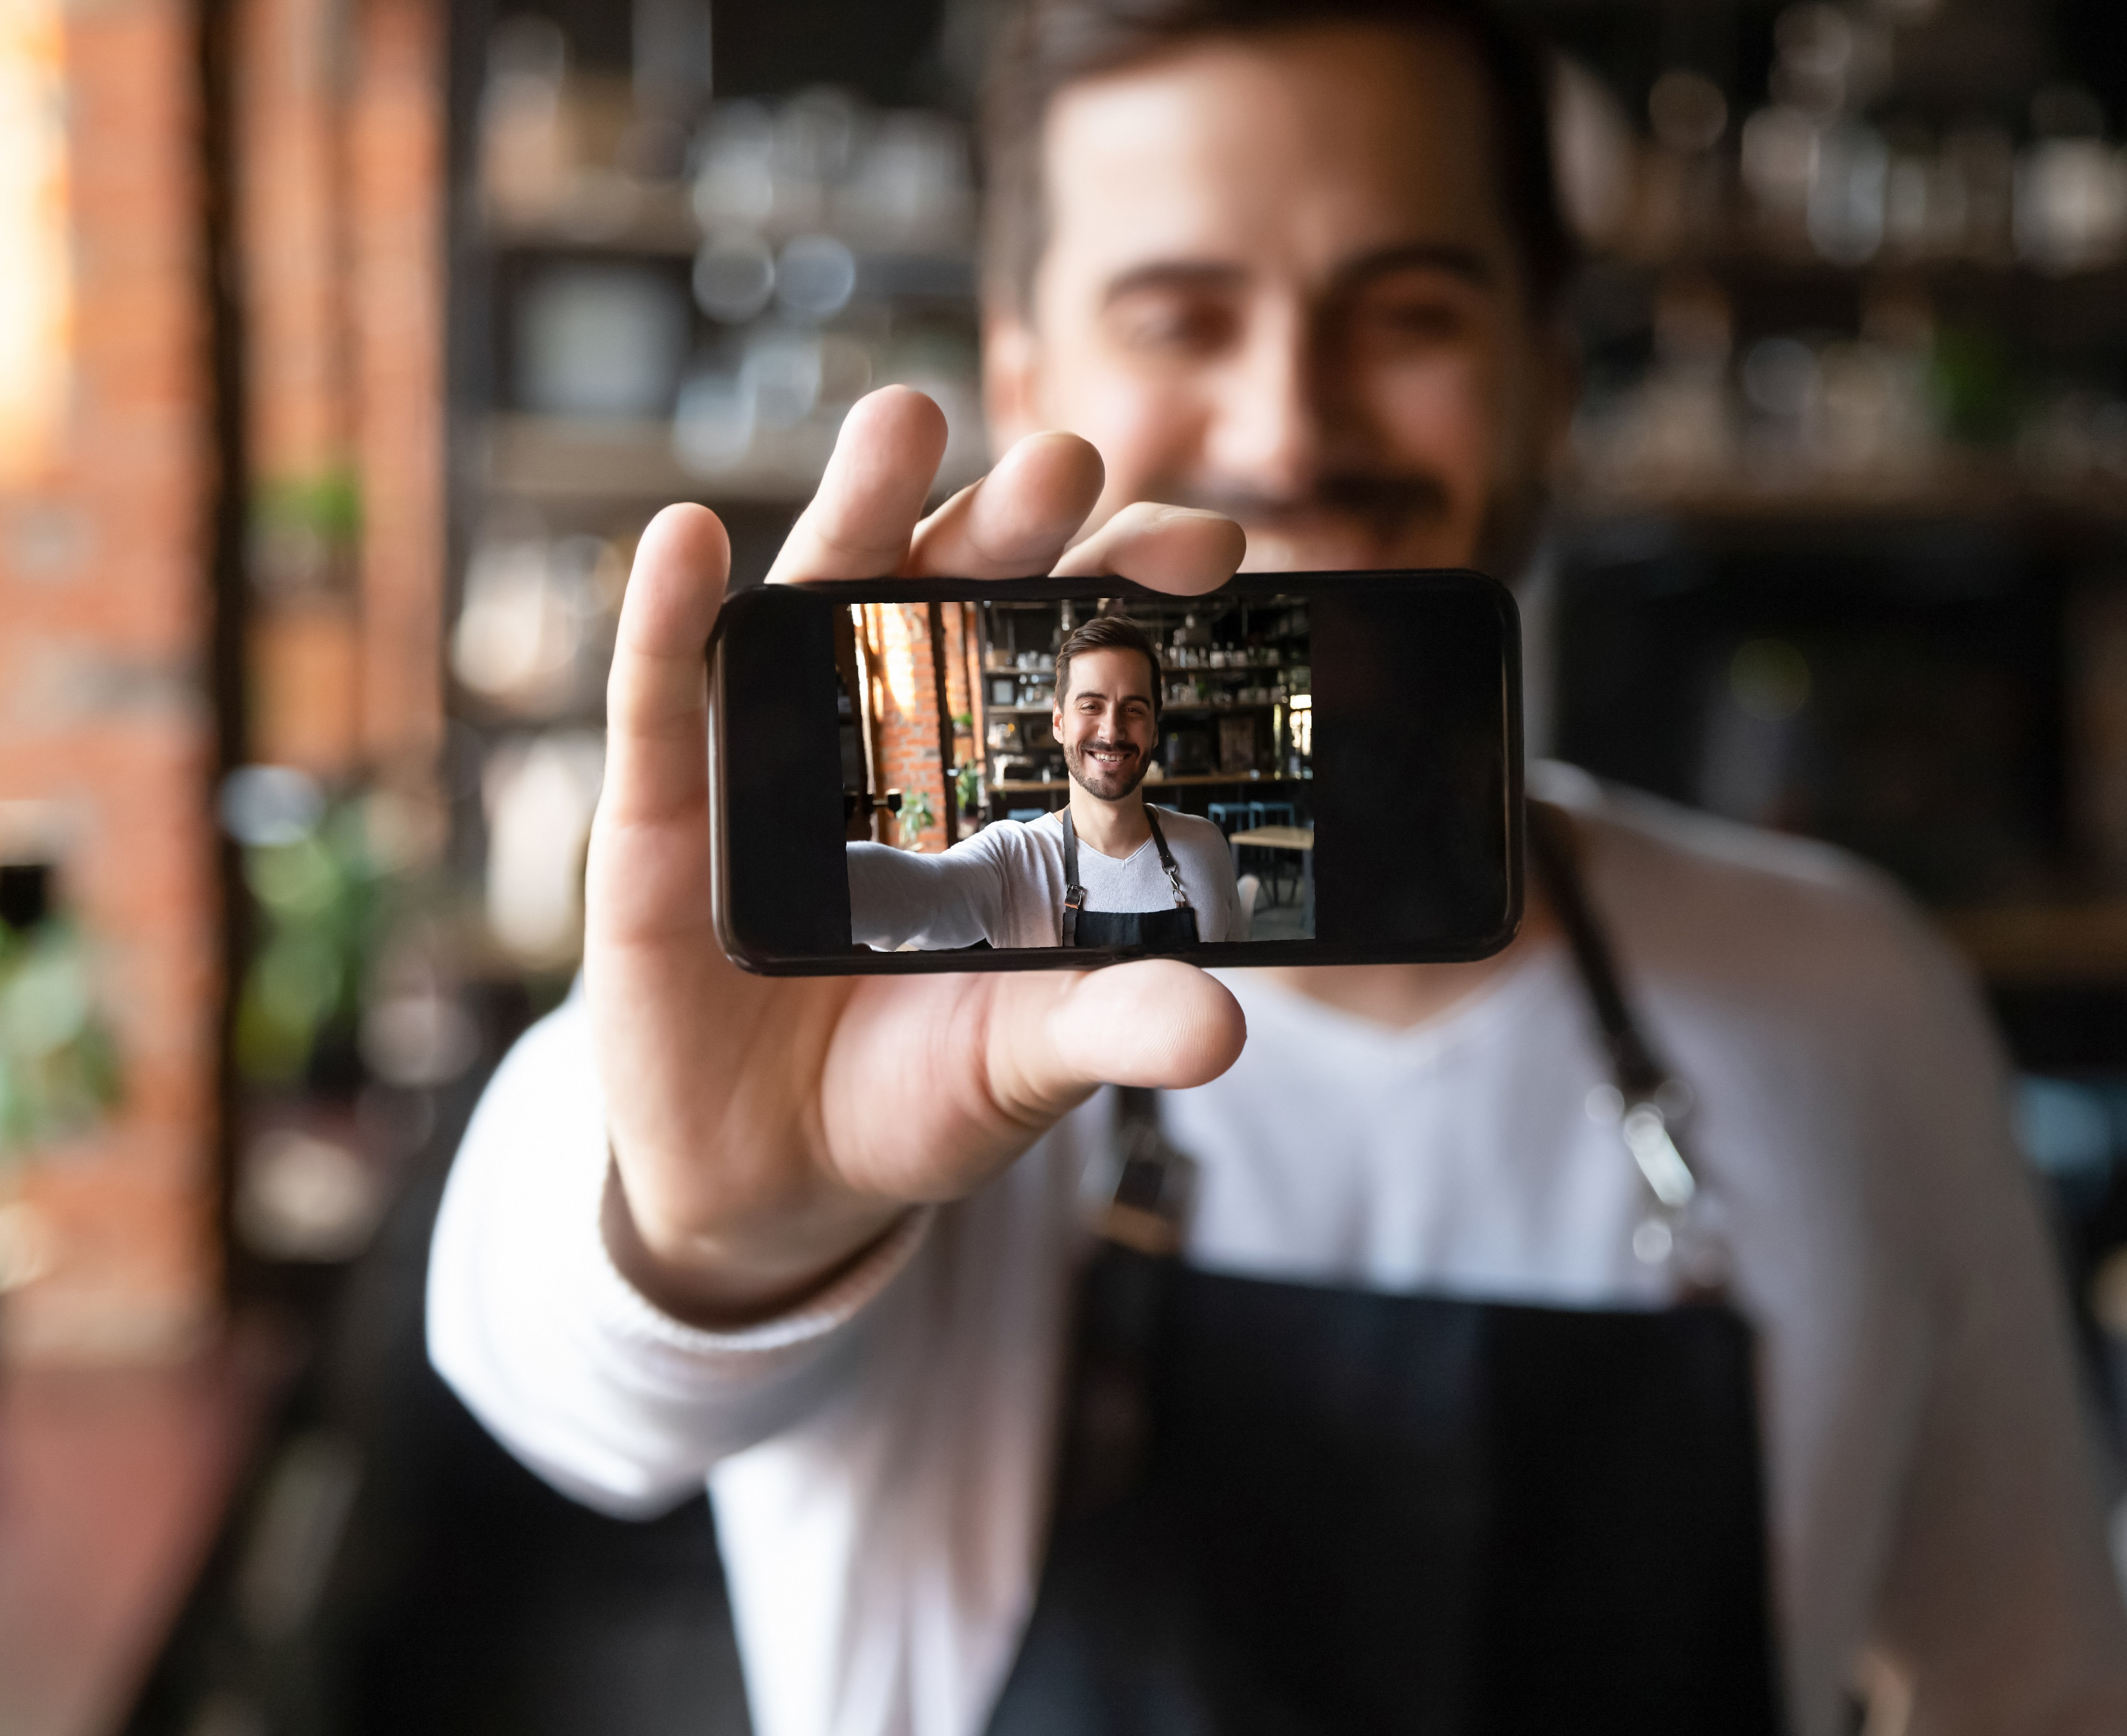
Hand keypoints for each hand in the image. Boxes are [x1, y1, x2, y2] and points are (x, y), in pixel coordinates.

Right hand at [588, 387, 1248, 1324]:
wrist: (779, 1181)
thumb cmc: (916, 1092)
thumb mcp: (1023, 1060)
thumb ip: (1111, 1027)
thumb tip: (1224, 1028)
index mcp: (993, 772)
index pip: (1067, 650)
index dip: (1126, 587)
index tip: (1209, 546)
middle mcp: (887, 733)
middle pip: (949, 592)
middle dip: (1007, 521)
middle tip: (1067, 463)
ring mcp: (769, 756)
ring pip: (811, 603)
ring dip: (855, 508)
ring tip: (902, 423)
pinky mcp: (661, 812)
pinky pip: (660, 698)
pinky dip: (669, 617)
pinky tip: (693, 538)